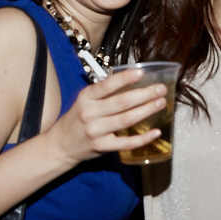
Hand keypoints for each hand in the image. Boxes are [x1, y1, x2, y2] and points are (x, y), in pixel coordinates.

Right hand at [45, 68, 166, 166]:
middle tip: (160, 89)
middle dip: (144, 95)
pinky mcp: (102, 146)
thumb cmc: (76, 120)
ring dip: (146, 111)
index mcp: (86, 97)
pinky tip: (156, 132)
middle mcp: (90, 113)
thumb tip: (131, 82)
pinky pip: (126, 143)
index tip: (141, 72)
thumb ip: (103, 94)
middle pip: (122, 102)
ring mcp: (96, 131)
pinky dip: (142, 138)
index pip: (107, 85)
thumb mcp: (84, 101)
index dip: (125, 78)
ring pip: (126, 120)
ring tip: (160, 103)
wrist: (60, 145)